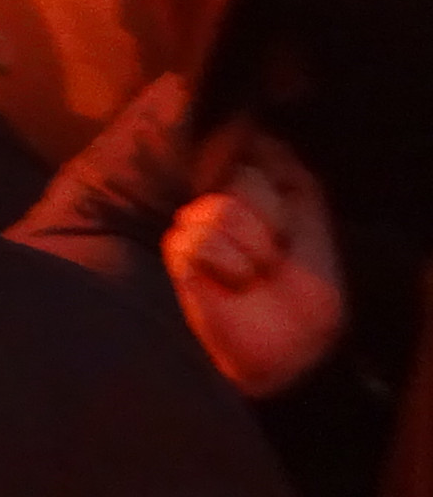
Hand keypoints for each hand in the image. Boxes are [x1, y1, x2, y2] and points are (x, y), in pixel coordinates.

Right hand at [168, 129, 344, 398]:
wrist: (277, 355)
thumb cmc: (301, 306)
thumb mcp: (317, 244)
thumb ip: (301, 193)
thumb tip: (272, 141)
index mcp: (261, 203)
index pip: (258, 156)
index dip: (270, 168)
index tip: (285, 212)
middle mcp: (226, 206)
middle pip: (245, 177)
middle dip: (271, 219)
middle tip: (273, 258)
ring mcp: (199, 227)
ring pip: (221, 208)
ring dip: (251, 252)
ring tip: (251, 277)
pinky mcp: (179, 251)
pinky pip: (197, 238)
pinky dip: (226, 266)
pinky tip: (230, 285)